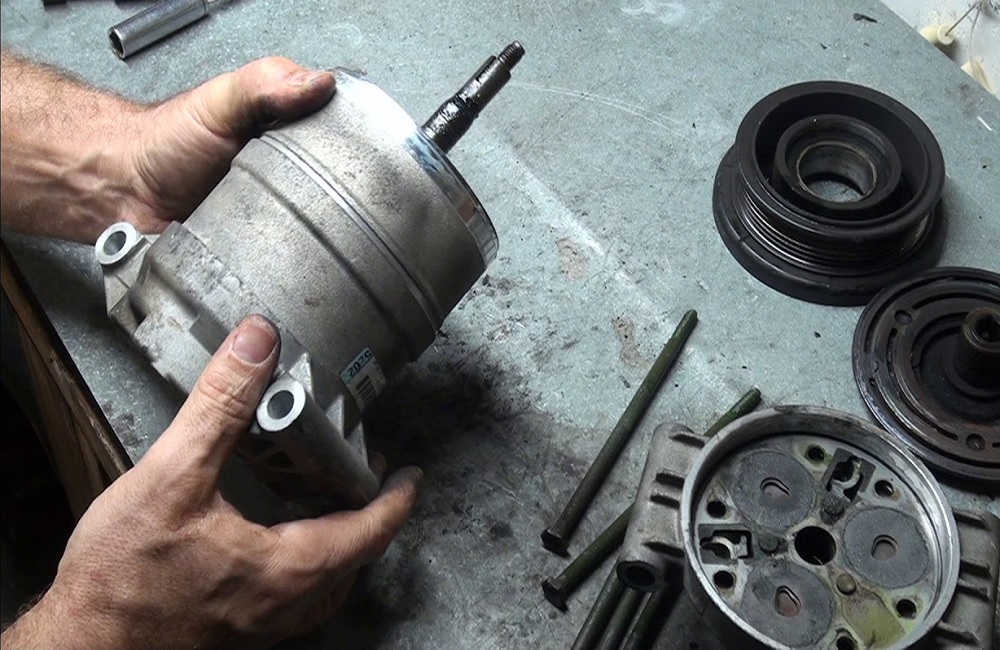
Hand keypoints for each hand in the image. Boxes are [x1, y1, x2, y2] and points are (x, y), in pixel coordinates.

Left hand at [0, 52, 334, 242]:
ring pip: (316, 236)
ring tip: (312, 239)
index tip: (363, 165)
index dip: (357, 153)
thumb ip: (266, 85)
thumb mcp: (221, 102)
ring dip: (316, 242)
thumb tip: (321, 83)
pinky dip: (287, 267)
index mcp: (289, 137)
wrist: (121, 195)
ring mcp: (276, 221)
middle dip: (341, 206)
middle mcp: (289, 180)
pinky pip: (285, 266)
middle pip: (337, 197)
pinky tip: (290, 263)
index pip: (341, 145)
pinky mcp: (260, 257)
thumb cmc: (165, 145)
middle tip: (333, 209)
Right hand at [0, 316, 421, 648]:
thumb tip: (257, 344)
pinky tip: (281, 542)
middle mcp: (287, 605)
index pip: (371, 530)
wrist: (81, 644)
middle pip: (357, 557)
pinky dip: (310, 564)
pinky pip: (298, 597)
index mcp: (289, 569)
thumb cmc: (121, 575)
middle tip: (371, 477)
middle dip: (372, 514)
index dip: (397, 497)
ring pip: (329, 583)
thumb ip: (221, 406)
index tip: (410, 474)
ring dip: (343, 542)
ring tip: (334, 504)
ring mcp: (265, 626)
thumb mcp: (172, 475)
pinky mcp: (240, 632)